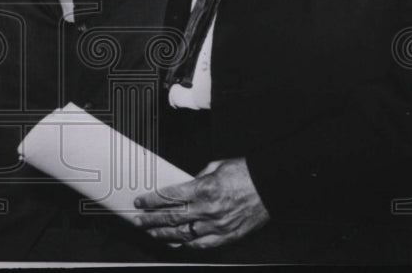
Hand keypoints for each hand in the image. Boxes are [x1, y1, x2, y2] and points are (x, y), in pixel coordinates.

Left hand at [133, 158, 268, 249]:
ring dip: (165, 234)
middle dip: (152, 220)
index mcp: (204, 189)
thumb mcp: (217, 166)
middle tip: (139, 220)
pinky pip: (203, 245)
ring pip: (184, 234)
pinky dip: (188, 244)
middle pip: (172, 218)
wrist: (271, 185)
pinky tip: (178, 243)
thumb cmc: (247, 174)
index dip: (151, 200)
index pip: (169, 197)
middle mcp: (209, 210)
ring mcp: (218, 226)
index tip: (141, 201)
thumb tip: (185, 184)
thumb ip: (198, 177)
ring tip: (153, 233)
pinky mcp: (228, 236)